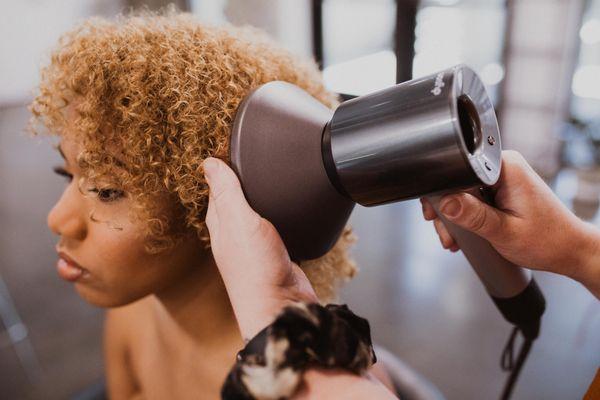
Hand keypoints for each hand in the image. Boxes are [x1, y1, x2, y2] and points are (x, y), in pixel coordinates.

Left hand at [203, 157, 317, 339]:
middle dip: (243, 181)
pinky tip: (288, 208)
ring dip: (261, 198)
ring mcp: (255, 246)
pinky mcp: (276, 254)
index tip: (231, 146)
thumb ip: (226, 192)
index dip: (223, 168)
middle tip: (252, 156)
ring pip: (255, 214)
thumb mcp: (239, 222)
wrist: (283, 306)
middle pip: (236, 201)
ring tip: (270, 177)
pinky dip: (278, 214)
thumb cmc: (257, 269)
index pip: (217, 188)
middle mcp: (234, 235)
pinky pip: (274, 227)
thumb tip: (208, 162)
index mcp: (220, 224)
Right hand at [420, 150, 599, 292]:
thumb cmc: (548, 242)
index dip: (442, 193)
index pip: (458, 170)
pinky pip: (474, 196)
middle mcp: (503, 166)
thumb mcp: (505, 232)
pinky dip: (467, 215)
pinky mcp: (502, 187)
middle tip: (448, 235)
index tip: (437, 216)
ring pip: (462, 191)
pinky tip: (467, 232)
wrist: (570, 251)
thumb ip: (473, 216)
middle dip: (447, 211)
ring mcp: (503, 176)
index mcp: (505, 167)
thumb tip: (444, 201)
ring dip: (455, 216)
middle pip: (456, 181)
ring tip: (457, 239)